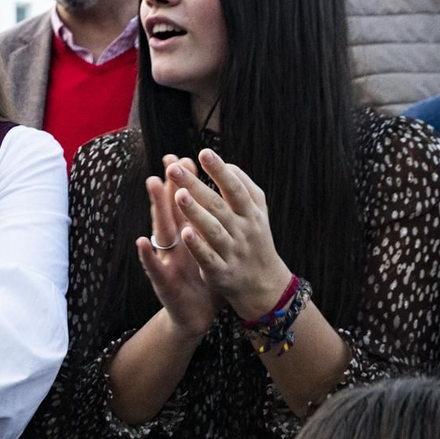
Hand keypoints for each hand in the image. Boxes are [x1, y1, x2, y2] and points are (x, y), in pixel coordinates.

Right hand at [137, 156, 217, 339]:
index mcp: (189, 236)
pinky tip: (142, 241)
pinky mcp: (163, 283)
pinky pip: (155, 268)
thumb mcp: (209, 251)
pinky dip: (147, 255)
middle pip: (172, 209)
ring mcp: (167, 260)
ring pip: (162, 230)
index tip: (186, 157)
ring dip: (158, 207)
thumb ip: (209, 227)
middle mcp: (175, 244)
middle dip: (171, 183)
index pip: (186, 205)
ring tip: (154, 183)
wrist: (196, 317)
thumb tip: (219, 201)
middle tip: (169, 160)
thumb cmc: (203, 281)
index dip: (186, 182)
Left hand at [167, 149, 292, 320]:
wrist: (265, 285)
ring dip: (195, 212)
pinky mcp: (221, 271)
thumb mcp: (258, 214)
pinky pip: (208, 257)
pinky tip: (185, 233)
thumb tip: (228, 165)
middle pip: (218, 205)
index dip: (220, 171)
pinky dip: (198, 246)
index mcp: (250, 214)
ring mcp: (232, 251)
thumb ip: (245, 188)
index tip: (204, 152)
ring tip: (178, 195)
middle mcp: (242, 231)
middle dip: (196, 186)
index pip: (235, 188)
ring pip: (212, 230)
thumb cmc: (256, 241)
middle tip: (174, 168)